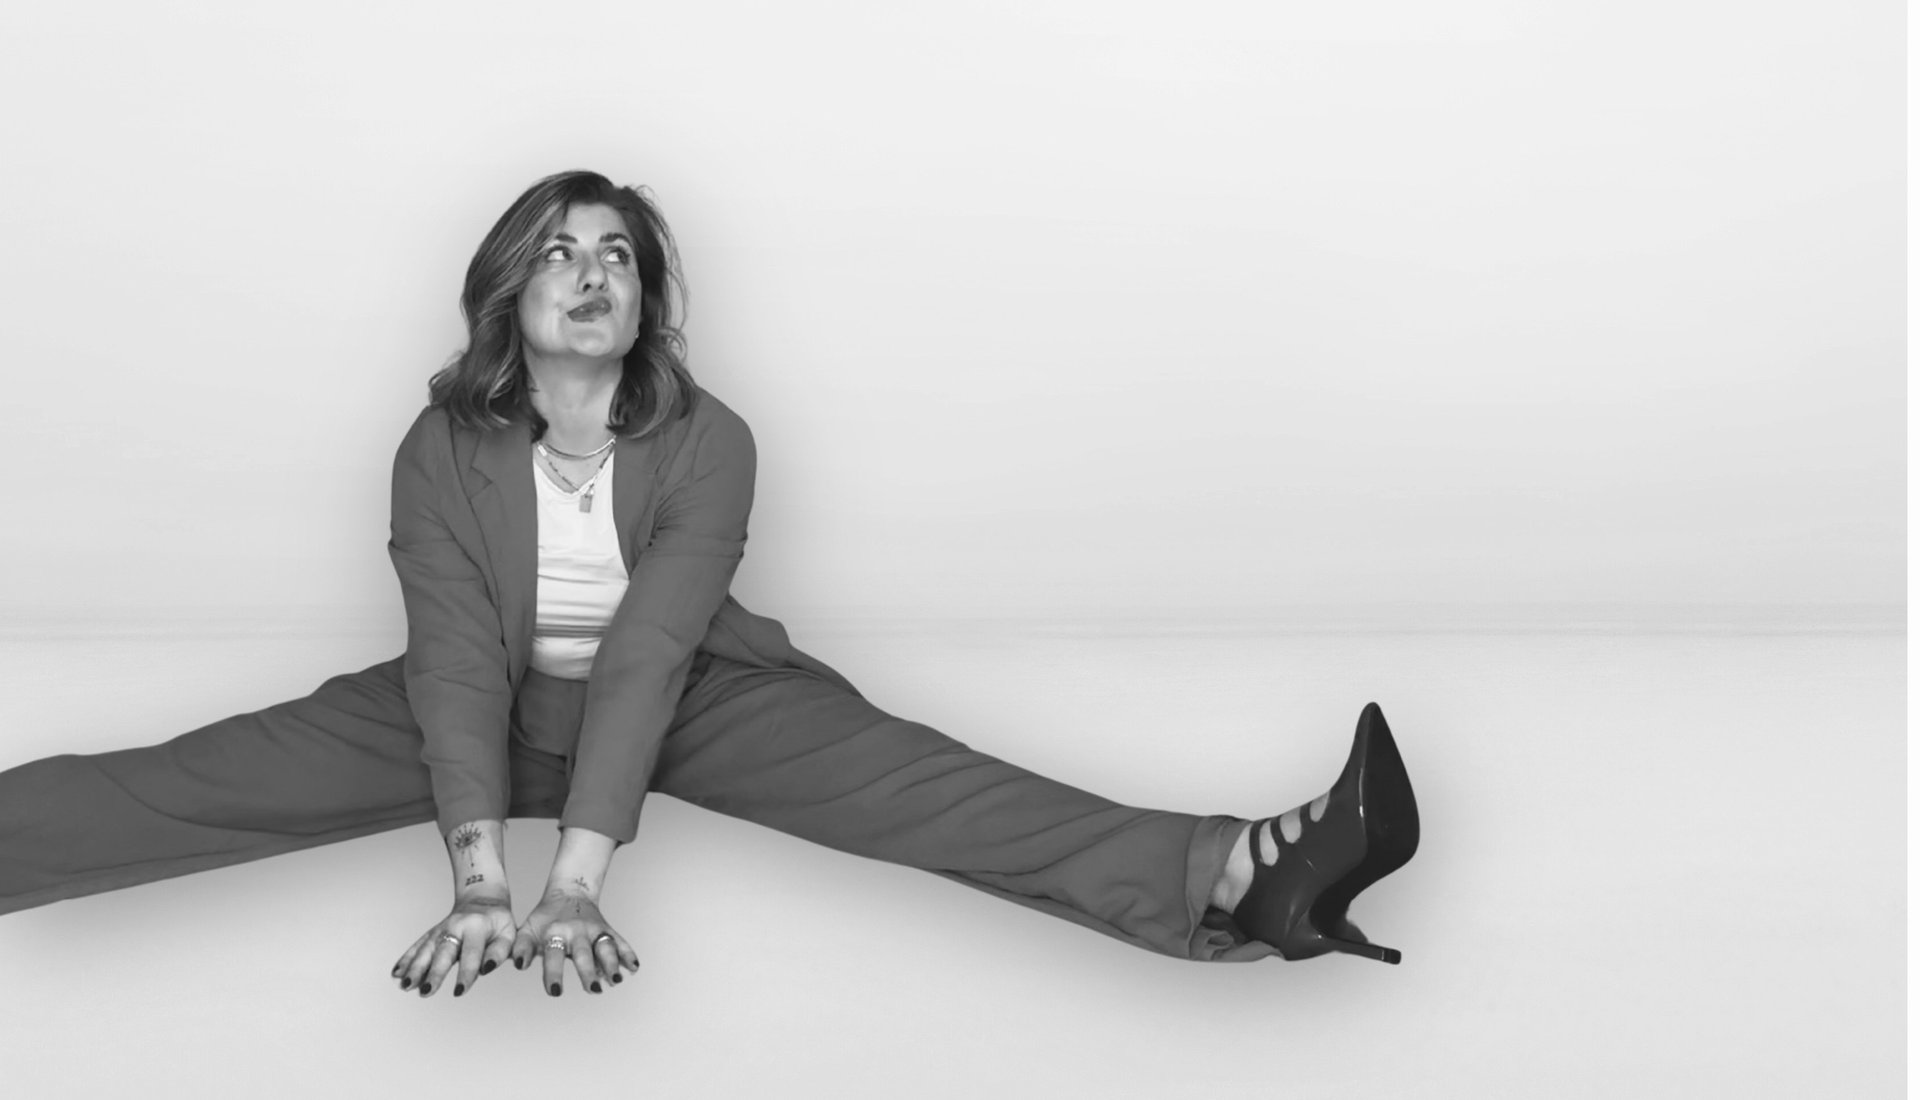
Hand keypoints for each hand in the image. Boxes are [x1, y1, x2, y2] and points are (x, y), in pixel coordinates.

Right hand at [391, 895, 516, 998]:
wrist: (482, 900)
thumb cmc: (497, 923)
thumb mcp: (508, 934)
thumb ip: (500, 951)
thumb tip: (488, 968)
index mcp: (476, 926)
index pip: (471, 953)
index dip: (466, 973)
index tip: (459, 991)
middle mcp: (455, 927)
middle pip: (443, 952)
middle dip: (433, 972)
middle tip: (426, 991)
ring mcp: (440, 930)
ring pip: (426, 949)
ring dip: (414, 968)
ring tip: (405, 985)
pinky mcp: (431, 934)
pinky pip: (417, 946)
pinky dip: (406, 959)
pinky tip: (396, 973)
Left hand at [512, 888, 640, 995]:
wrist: (569, 892)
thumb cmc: (545, 918)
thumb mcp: (528, 929)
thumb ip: (521, 948)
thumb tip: (519, 966)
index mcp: (555, 933)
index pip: (553, 955)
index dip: (553, 973)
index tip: (555, 992)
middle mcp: (577, 932)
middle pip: (584, 953)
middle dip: (589, 971)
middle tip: (593, 989)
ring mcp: (594, 930)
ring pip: (605, 947)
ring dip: (612, 963)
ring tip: (616, 981)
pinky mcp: (607, 930)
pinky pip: (620, 941)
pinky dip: (628, 954)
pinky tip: (634, 968)